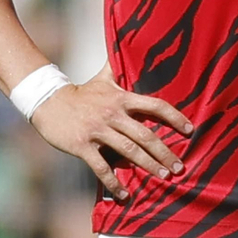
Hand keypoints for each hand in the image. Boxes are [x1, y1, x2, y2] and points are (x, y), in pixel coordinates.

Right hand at [30, 67, 192, 200]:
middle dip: (165, 152)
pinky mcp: (82, 146)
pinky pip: (101, 167)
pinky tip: (126, 195)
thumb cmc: (82, 93)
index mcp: (121, 98)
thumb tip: (130, 42)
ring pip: (129, 151)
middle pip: (146, 135)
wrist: (47, 102)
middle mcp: (113, 114)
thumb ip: (120, 68)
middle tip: (179, 167)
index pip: (155, 106)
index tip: (190, 130)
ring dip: (148, 166)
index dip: (174, 117)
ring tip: (163, 178)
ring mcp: (98, 131)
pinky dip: (114, 182)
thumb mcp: (103, 78)